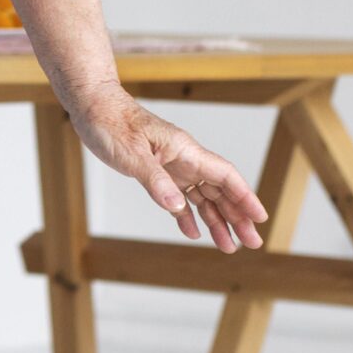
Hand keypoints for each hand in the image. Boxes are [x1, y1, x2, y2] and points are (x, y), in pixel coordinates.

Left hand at [68, 89, 267, 252]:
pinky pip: (178, 197)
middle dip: (237, 216)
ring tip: (229, 246)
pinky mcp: (156, 171)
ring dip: (217, 220)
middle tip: (252, 243)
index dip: (245, 197)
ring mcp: (171, 166)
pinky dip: (187, 215)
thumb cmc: (111, 122)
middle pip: (220, 190)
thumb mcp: (131, 154)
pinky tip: (193, 232)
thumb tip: (177, 208)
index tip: (260, 218)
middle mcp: (184, 158)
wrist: (92, 106)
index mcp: (185, 150)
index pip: (225, 175)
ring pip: (202, 197)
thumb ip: (156, 181)